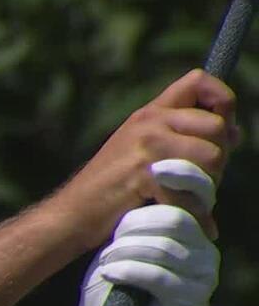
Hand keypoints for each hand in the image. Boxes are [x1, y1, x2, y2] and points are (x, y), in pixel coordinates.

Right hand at [49, 69, 237, 251]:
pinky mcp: (143, 175)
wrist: (70, 215)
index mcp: (149, 114)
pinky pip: (189, 190)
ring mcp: (145, 147)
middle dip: (220, 157)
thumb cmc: (109, 189)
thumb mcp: (141, 151)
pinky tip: (197, 224)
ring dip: (210, 185)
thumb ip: (181, 137)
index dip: (222, 101)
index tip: (223, 131)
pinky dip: (196, 213)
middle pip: (216, 126)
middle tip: (205, 181)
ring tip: (194, 201)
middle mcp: (148, 123)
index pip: (199, 81)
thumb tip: (235, 134)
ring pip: (210, 157)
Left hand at [72, 163, 218, 305]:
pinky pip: (154, 274)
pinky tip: (109, 271)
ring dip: (125, 248)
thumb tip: (149, 165)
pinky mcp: (187, 301)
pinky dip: (126, 268)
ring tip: (105, 259)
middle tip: (111, 237)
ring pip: (161, 245)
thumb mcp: (128, 244)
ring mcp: (202, 278)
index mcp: (197, 235)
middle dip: (136, 222)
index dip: (178, 179)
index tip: (151, 166)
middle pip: (175, 219)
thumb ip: (143, 214)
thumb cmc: (116, 288)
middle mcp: (207, 254)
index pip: (196, 197)